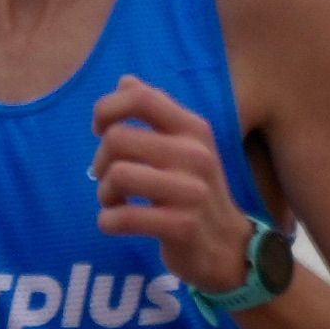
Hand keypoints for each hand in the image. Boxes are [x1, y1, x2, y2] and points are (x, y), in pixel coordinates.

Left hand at [92, 77, 253, 291]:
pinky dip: (108, 221)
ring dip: (105, 192)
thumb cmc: (195, 193)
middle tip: (109, 178)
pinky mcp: (181, 226)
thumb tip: (125, 81)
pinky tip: (116, 223)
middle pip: (118, 138)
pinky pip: (124, 217)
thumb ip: (156, 114)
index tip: (100, 130)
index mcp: (193, 129)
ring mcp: (190, 191)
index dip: (108, 108)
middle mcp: (195, 154)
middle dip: (101, 160)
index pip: (141, 98)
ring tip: (114, 202)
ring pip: (118, 175)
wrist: (228, 247)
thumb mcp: (185, 147)